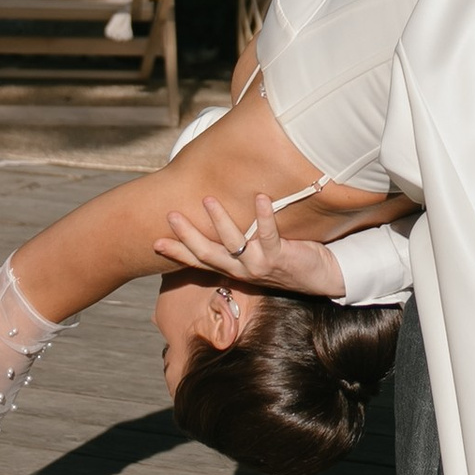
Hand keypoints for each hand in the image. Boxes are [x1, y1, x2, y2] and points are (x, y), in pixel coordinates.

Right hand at [153, 191, 346, 303]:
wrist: (319, 276)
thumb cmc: (286, 259)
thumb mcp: (256, 253)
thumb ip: (239, 241)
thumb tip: (220, 217)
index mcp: (232, 269)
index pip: (198, 262)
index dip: (176, 252)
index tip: (155, 241)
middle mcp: (241, 270)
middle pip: (207, 253)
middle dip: (188, 235)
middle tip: (171, 215)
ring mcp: (258, 265)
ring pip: (233, 244)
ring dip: (220, 221)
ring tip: (208, 200)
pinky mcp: (278, 257)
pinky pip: (268, 234)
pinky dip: (263, 216)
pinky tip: (259, 197)